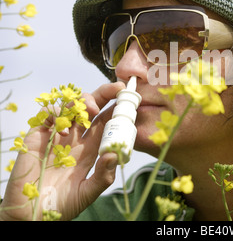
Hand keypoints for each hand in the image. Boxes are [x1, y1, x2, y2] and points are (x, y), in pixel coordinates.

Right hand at [0, 82, 125, 220]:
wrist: (30, 215)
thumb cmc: (61, 205)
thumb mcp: (88, 192)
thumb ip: (103, 176)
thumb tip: (114, 155)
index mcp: (90, 149)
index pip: (106, 123)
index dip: (116, 110)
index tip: (129, 99)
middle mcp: (76, 138)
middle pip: (91, 108)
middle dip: (104, 94)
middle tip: (116, 89)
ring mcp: (57, 135)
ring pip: (71, 106)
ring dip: (82, 101)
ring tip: (91, 110)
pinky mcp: (38, 136)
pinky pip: (47, 114)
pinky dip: (56, 113)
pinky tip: (62, 128)